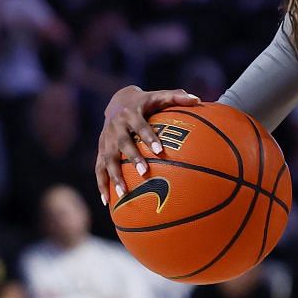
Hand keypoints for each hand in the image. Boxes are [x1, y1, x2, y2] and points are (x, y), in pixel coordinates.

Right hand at [98, 85, 200, 203]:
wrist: (117, 101)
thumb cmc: (146, 102)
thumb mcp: (159, 95)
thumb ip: (177, 97)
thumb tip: (198, 99)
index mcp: (130, 113)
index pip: (140, 125)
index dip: (149, 137)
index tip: (160, 150)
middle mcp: (115, 127)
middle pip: (123, 144)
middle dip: (132, 158)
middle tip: (145, 173)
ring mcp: (106, 140)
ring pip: (108, 159)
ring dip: (114, 176)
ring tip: (124, 193)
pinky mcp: (101, 150)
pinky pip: (99, 169)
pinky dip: (102, 184)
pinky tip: (107, 201)